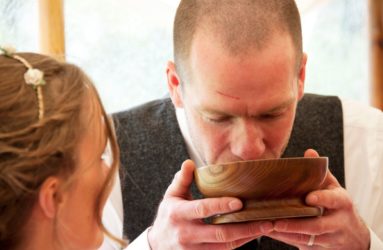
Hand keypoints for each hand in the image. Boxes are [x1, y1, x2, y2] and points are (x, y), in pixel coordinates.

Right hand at [148, 159, 273, 249]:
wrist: (158, 246)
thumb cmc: (167, 217)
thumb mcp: (171, 196)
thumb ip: (182, 180)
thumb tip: (189, 162)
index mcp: (179, 214)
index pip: (202, 209)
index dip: (221, 206)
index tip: (239, 202)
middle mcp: (187, 234)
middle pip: (220, 233)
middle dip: (245, 227)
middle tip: (266, 220)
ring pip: (226, 245)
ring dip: (247, 237)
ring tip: (266, 227)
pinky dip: (240, 243)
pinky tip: (252, 234)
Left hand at [267, 149, 369, 248]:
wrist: (353, 236)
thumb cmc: (337, 206)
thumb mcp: (333, 188)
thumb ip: (321, 173)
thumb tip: (309, 152)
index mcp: (341, 203)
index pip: (333, 200)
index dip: (322, 199)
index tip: (308, 198)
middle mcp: (337, 222)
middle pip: (317, 226)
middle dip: (296, 225)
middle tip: (277, 220)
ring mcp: (329, 239)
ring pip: (306, 239)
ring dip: (286, 234)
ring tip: (268, 226)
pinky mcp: (319, 249)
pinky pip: (301, 245)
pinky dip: (285, 239)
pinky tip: (269, 232)